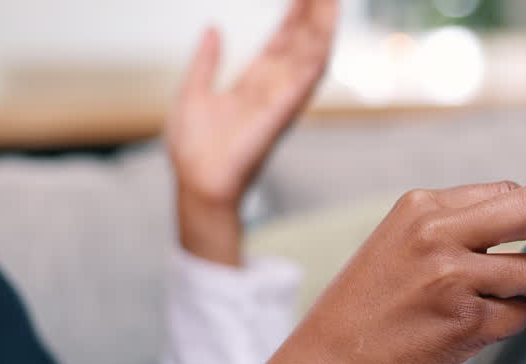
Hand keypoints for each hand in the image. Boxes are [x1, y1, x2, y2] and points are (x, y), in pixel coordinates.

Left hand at [165, 0, 336, 264]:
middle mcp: (272, 91)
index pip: (280, 44)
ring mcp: (279, 101)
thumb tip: (213, 28)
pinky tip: (325, 36)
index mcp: (253, 86)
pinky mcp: (278, 114)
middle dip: (314, 15)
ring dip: (322, 28)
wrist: (196, 185)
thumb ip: (205, 62)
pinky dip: (315, 57)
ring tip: (332, 0)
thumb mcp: (193, 93)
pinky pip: (302, 82)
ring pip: (308, 57)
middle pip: (300, 44)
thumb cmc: (194, 151)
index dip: (293, 17)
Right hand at [252, 182, 525, 363]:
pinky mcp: (465, 322)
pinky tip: (475, 330)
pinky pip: (521, 316)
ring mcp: (452, 277)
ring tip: (489, 308)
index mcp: (421, 206)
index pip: (510, 191)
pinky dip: (510, 325)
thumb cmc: (368, 310)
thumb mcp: (401, 243)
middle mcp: (437, 233)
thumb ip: (461, 227)